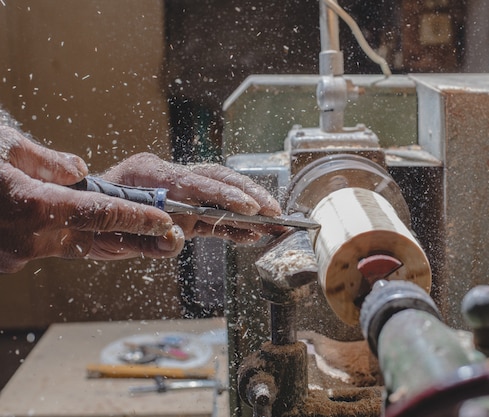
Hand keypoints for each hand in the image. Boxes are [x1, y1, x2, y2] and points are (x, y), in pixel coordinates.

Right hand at [0, 127, 182, 272]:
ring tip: (112, 221)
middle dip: (128, 234)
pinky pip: (46, 248)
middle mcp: (28, 237)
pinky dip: (59, 235)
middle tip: (163, 235)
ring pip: (69, 245)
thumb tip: (79, 171)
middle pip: (93, 236)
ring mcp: (15, 255)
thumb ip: (47, 161)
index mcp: (32, 205)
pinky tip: (61, 221)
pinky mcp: (6, 262)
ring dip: (91, 233)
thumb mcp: (3, 146)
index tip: (166, 222)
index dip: (137, 217)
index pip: (100, 212)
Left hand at [100, 152, 282, 242]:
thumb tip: (179, 238)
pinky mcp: (183, 208)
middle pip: (217, 178)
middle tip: (275, 213)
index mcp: (149, 174)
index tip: (249, 208)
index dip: (225, 195)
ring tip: (274, 222)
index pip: (195, 181)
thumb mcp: (114, 236)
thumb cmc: (91, 223)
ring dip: (249, 207)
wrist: (81, 220)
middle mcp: (167, 176)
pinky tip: (250, 232)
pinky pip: (212, 213)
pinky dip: (232, 223)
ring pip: (220, 191)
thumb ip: (149, 239)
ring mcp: (177, 190)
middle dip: (249, 195)